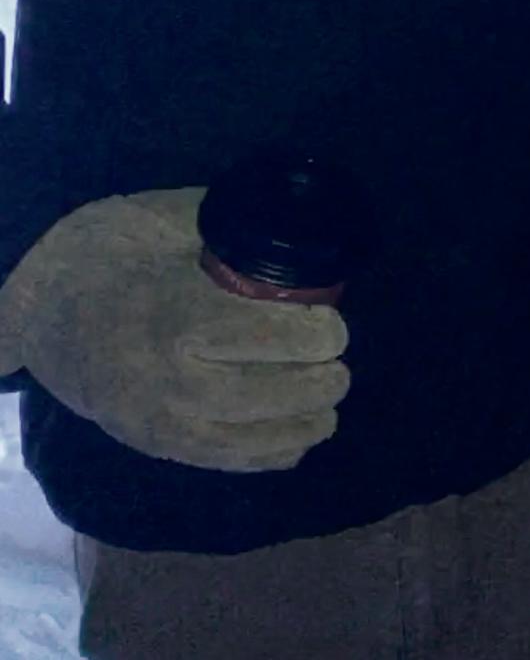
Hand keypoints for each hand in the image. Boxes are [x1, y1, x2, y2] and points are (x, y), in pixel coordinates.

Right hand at [0, 188, 348, 470]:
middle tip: (338, 359)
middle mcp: (174, 380)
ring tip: (329, 402)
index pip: (274, 336)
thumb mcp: (168, 219)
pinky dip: (272, 454)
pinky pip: (226, 463)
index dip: (320, 332)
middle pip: (276, 393)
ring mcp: (162, 422)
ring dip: (308, 423)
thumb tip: (302, 227)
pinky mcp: (155, 447)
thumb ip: (234, 227)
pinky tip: (298, 437)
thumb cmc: (106, 251)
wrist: (37, 308)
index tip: (336, 320)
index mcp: (180, 315)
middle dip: (324, 379)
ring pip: (257, 438)